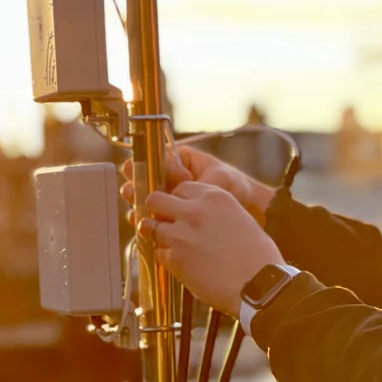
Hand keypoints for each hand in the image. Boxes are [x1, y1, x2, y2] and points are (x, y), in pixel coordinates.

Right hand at [121, 145, 276, 227]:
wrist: (250, 211)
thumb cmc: (237, 188)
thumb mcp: (220, 180)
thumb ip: (199, 181)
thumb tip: (180, 180)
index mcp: (182, 160)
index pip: (157, 158)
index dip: (144, 164)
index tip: (134, 169)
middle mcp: (174, 177)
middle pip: (147, 178)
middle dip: (136, 184)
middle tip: (131, 190)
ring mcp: (172, 197)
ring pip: (148, 197)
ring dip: (138, 203)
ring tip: (135, 208)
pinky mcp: (173, 215)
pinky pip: (156, 214)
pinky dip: (148, 218)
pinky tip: (143, 223)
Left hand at [141, 182, 285, 316]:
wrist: (259, 284)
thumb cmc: (257, 255)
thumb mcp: (241, 218)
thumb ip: (215, 211)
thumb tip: (199, 215)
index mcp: (215, 197)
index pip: (181, 187)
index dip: (178, 199)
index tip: (180, 208)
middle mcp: (194, 211)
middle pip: (156, 200)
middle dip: (157, 210)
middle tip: (165, 222)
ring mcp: (181, 235)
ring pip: (151, 227)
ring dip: (158, 235)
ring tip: (171, 244)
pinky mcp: (175, 259)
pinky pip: (157, 252)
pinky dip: (165, 257)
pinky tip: (180, 262)